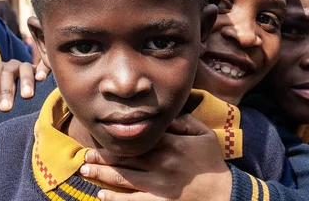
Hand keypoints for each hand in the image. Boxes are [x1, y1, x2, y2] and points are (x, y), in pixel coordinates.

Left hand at [0, 59, 50, 110]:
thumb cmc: (8, 95)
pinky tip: (41, 79)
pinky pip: (44, 67)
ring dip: (25, 82)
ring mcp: (28, 66)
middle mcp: (13, 65)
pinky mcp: (43, 69)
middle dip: (6, 92)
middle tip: (6, 108)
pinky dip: (42, 71)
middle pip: (7, 73)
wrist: (28, 93)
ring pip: (25, 69)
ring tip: (26, 96)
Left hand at [80, 114, 231, 200]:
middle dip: (102, 155)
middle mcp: (161, 162)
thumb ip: (185, 122)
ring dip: (101, 173)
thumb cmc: (212, 164)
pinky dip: (115, 198)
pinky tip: (101, 195)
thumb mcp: (205, 135)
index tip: (103, 134)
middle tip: (85, 154)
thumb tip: (165, 116)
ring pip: (123, 177)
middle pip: (125, 157)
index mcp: (171, 144)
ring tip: (86, 169)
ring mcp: (158, 185)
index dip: (118, 136)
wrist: (224, 195)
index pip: (140, 137)